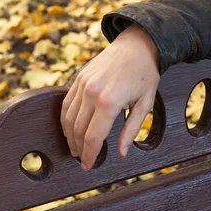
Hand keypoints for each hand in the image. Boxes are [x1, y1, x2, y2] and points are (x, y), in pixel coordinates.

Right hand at [60, 23, 159, 169]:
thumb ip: (131, 129)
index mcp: (109, 102)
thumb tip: (122, 152)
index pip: (93, 137)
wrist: (137, 45)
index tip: (89, 165)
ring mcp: (82, 84)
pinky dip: (65, 119)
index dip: (89, 155)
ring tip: (75, 148)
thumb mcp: (145, 104)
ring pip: (68, 118)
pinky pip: (66, 104)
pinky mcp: (78, 78)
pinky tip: (70, 129)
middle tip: (82, 159)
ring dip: (69, 137)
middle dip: (79, 149)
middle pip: (78, 130)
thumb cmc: (145, 74)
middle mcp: (92, 93)